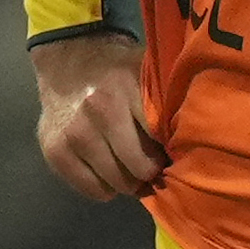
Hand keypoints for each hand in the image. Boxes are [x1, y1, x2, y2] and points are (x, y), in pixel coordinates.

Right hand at [32, 34, 162, 202]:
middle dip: (152, 171)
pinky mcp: (54, 150)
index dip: (173, 153)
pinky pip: (92, 189)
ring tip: (130, 166)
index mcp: (127, 92)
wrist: (67, 59)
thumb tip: (194, 144)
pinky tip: (108, 171)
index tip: (176, 154)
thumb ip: (168, 105)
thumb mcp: (148, 76)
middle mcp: (98, 113)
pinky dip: (105, 187)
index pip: (162, 140)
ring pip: (117, 182)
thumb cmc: (118, 73)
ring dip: (129, 181)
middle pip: (140, 168)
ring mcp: (73, 134)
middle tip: (153, 164)